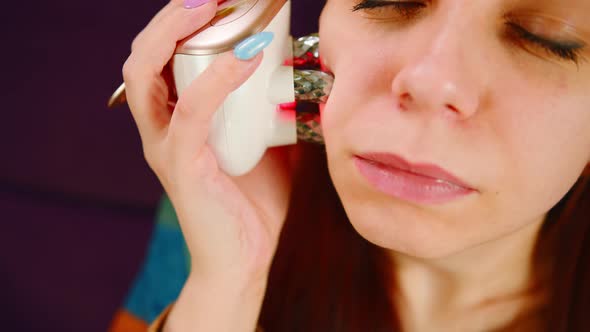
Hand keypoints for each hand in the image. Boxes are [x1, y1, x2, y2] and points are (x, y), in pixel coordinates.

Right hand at [122, 0, 296, 285]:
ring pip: (146, 74)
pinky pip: (191, 114)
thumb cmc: (255, 199)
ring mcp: (166, 147)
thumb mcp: (267, 141)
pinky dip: (215, 80)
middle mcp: (161, 127)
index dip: (181, 21)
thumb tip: (304, 72)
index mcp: (177, 118)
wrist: (247, 257)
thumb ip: (272, 108)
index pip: (163, 56)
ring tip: (208, 6)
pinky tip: (245, 57)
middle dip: (171, 16)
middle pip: (144, 55)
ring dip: (174, 33)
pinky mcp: (181, 168)